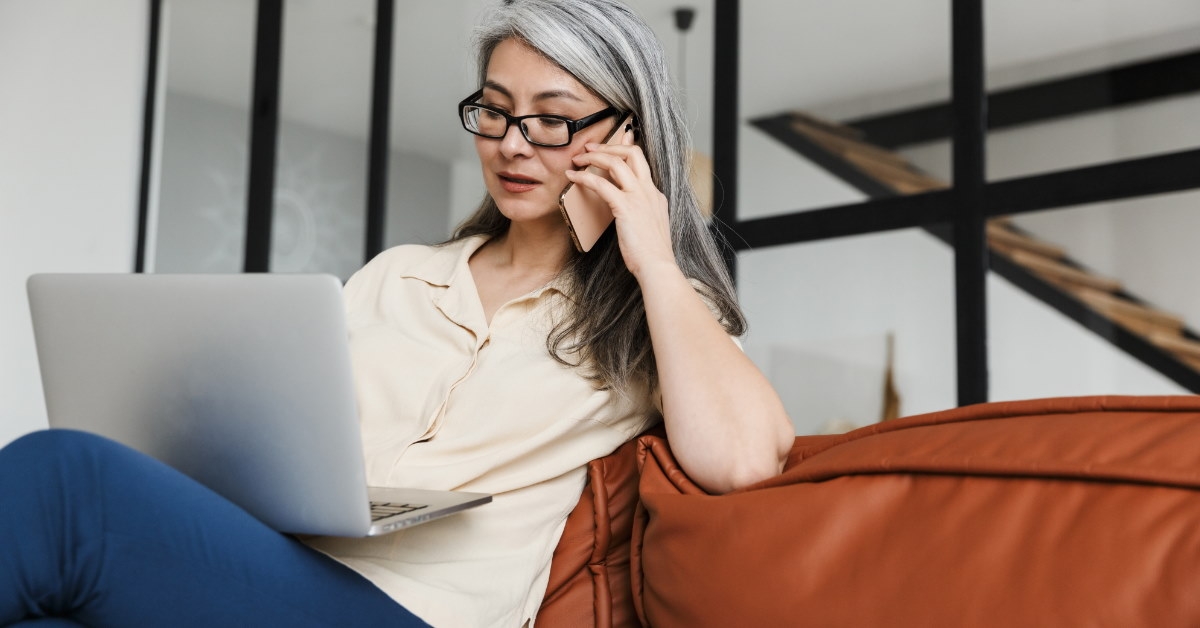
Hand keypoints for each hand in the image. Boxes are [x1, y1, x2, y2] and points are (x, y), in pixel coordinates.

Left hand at [563, 128, 675, 278]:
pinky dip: (584, 177)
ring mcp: (639, 197)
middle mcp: (649, 191)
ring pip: (616, 163)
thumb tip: (625, 211)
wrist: (657, 266)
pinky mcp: (625, 207)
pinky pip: (601, 184)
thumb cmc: (651, 254)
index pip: (641, 162)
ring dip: (594, 157)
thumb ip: (640, 213)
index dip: (623, 151)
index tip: (608, 150)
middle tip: (590, 148)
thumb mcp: (649, 226)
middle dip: (608, 146)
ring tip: (578, 159)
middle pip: (632, 153)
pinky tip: (573, 177)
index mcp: (655, 195)